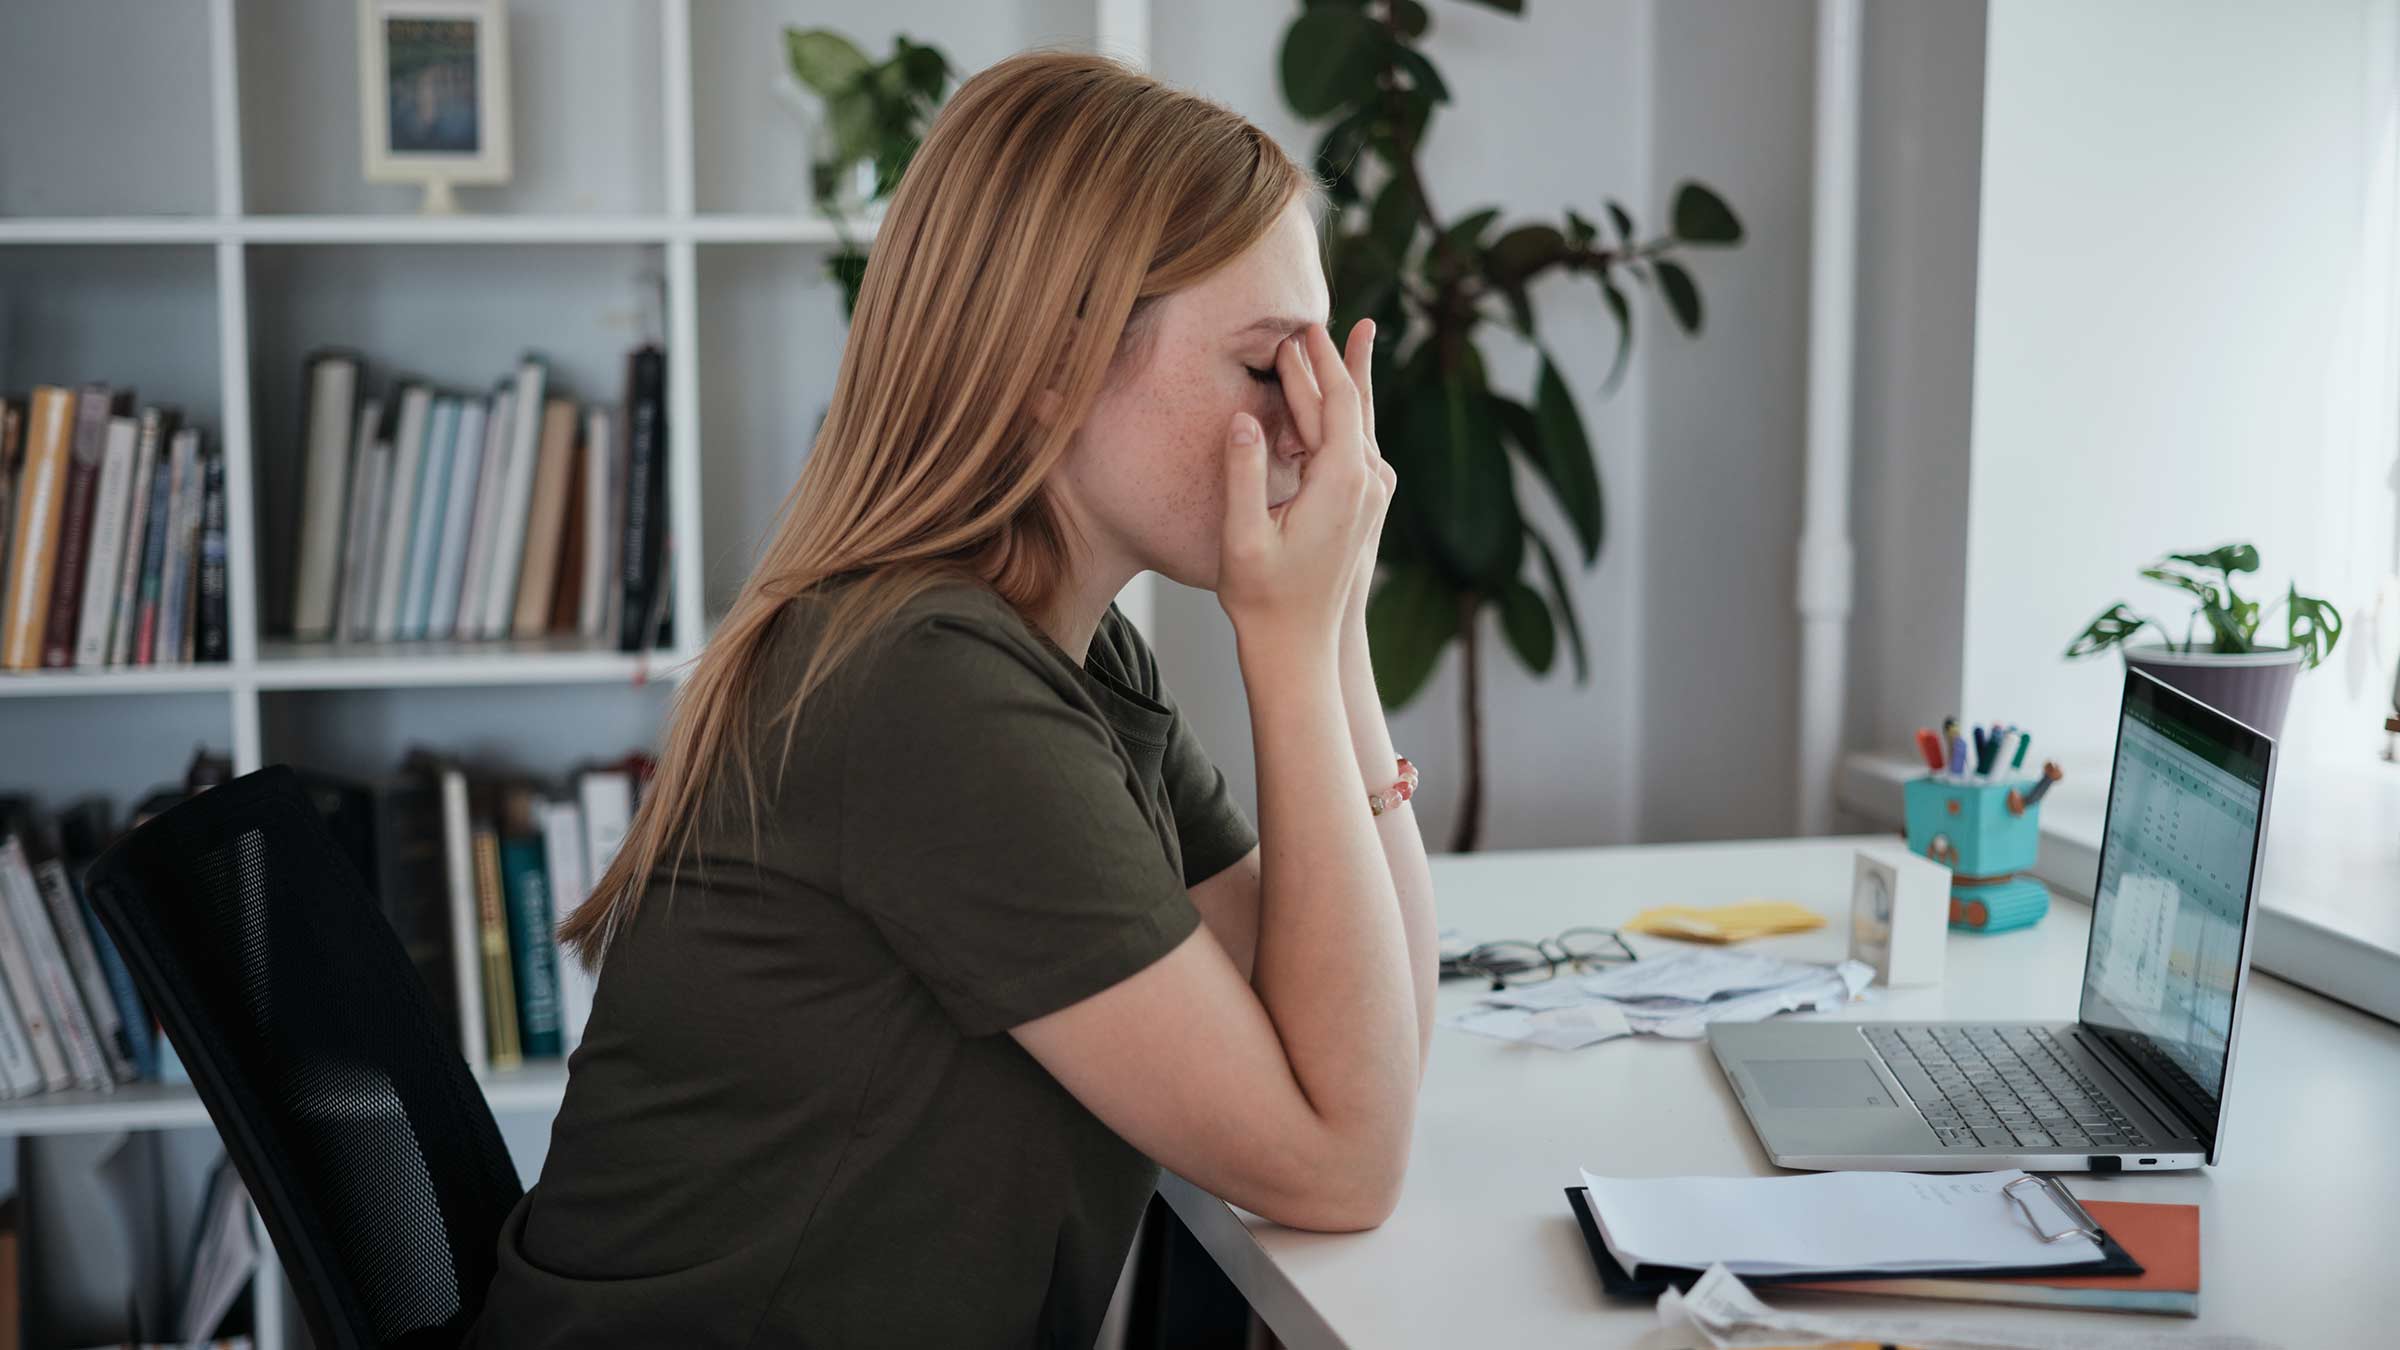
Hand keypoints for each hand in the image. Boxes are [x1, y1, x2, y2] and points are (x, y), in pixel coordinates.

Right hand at [1219, 322, 1392, 656]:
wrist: (1300, 648)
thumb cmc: (1262, 598)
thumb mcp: (1242, 537)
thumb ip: (1243, 476)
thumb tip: (1243, 421)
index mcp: (1342, 483)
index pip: (1333, 402)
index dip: (1312, 361)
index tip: (1292, 327)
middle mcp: (1369, 484)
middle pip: (1351, 405)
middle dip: (1327, 361)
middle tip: (1306, 319)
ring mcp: (1373, 496)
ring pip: (1359, 422)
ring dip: (1342, 381)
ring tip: (1342, 337)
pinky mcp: (1368, 506)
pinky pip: (1357, 445)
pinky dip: (1343, 415)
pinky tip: (1332, 400)